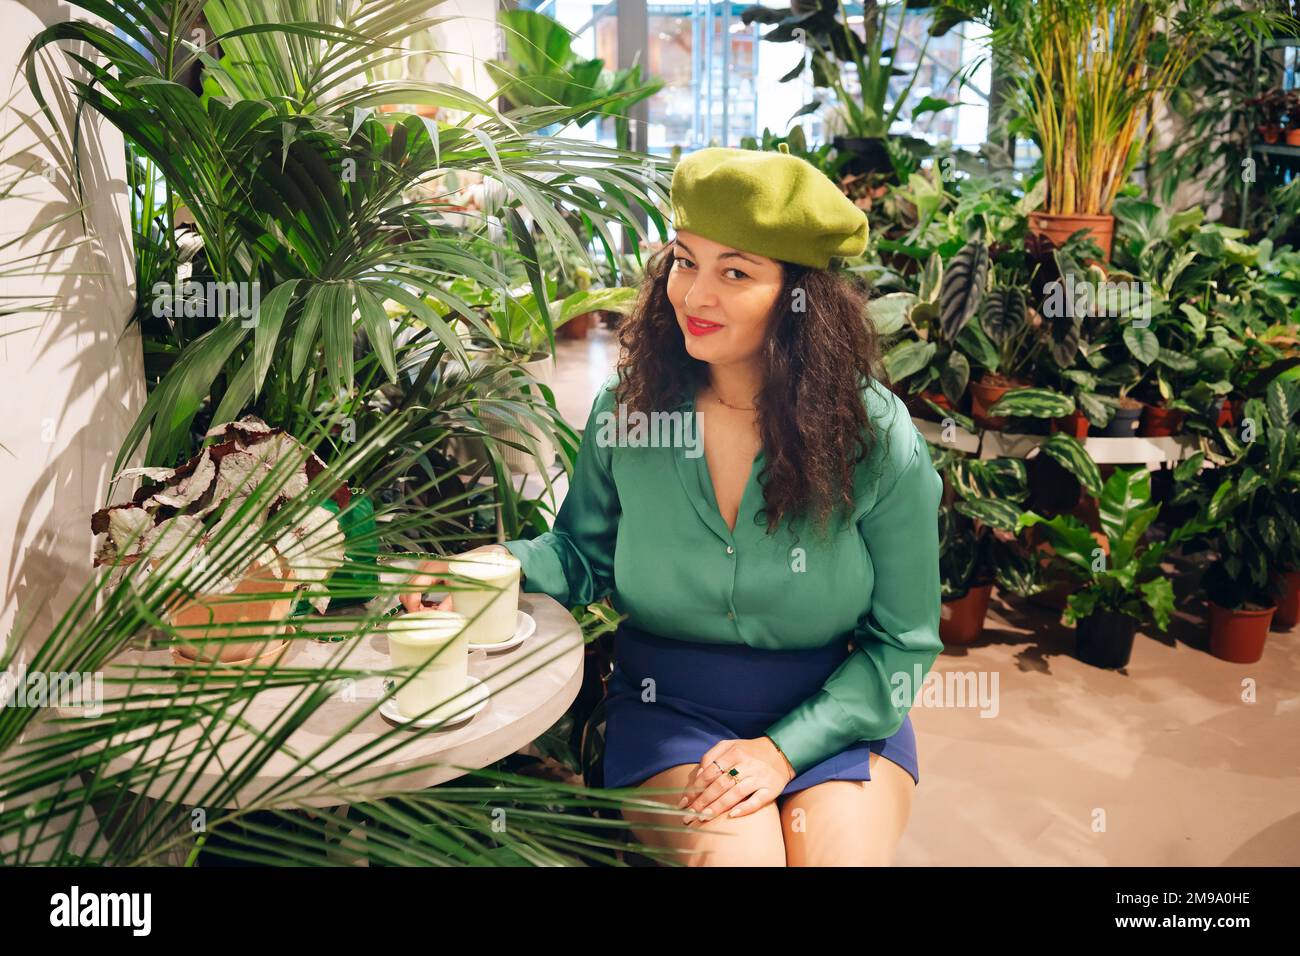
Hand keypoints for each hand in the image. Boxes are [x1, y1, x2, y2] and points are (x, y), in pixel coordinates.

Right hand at [397, 544, 510, 613]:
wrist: (480, 559)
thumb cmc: (472, 571)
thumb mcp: (462, 590)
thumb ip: (449, 605)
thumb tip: (438, 619)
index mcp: (433, 568)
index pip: (412, 590)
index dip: (413, 608)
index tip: (420, 619)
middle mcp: (425, 566)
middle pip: (407, 591)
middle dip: (415, 608)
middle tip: (428, 618)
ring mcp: (424, 567)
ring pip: (409, 590)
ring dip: (418, 604)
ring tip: (432, 612)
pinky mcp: (426, 571)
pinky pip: (415, 587)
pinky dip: (421, 599)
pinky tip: (433, 605)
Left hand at [676, 736, 796, 824]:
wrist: (780, 752)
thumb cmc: (749, 752)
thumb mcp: (729, 746)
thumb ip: (712, 756)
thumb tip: (698, 775)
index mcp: (734, 752)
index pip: (710, 772)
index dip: (695, 788)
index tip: (684, 802)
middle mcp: (747, 764)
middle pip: (720, 784)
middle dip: (702, 801)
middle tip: (689, 815)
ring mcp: (759, 777)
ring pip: (736, 793)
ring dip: (718, 806)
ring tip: (703, 817)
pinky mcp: (771, 789)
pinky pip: (757, 801)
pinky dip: (744, 808)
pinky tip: (732, 815)